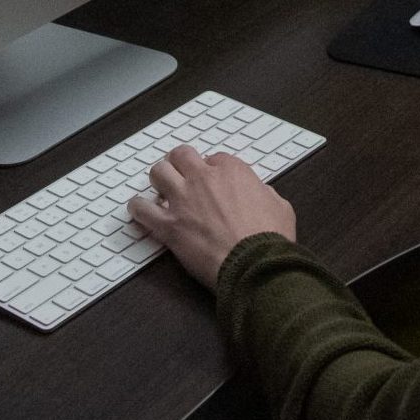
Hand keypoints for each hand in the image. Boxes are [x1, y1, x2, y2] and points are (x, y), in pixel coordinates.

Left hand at [129, 145, 297, 289]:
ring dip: (159, 180)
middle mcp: (204, 178)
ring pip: (157, 172)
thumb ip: (264, 193)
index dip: (212, 170)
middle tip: (182, 176)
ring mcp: (182, 200)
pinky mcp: (168, 225)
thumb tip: (259, 194)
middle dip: (180, 164)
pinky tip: (140, 211)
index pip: (214, 158)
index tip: (213, 182)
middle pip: (180, 156)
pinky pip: (141, 209)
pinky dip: (138, 208)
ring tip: (161, 190)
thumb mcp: (280, 206)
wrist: (254, 263)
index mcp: (232, 170)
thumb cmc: (270, 237)